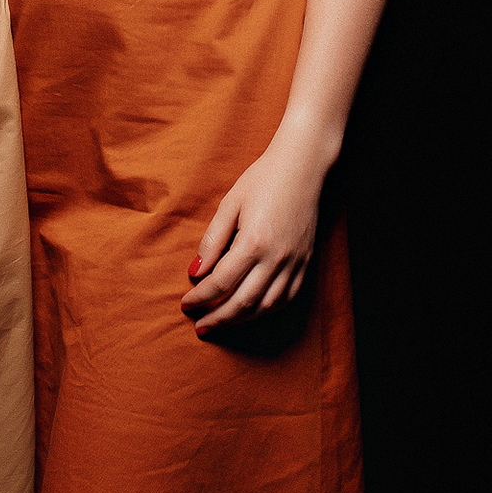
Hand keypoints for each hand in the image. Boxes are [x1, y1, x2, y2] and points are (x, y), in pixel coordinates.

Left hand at [181, 133, 327, 335]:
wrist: (302, 166)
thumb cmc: (263, 179)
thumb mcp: (230, 204)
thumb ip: (212, 240)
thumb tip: (195, 272)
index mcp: (254, 241)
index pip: (221, 281)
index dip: (201, 297)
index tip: (186, 304)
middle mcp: (276, 257)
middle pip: (243, 301)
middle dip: (219, 317)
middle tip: (200, 326)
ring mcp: (294, 262)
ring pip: (266, 305)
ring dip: (241, 319)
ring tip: (221, 323)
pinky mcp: (306, 262)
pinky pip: (287, 297)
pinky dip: (267, 310)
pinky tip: (252, 312)